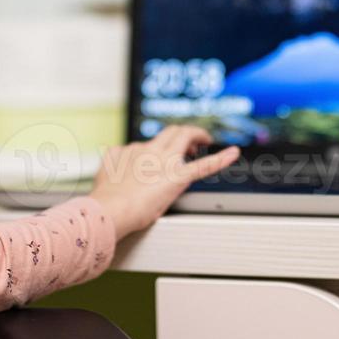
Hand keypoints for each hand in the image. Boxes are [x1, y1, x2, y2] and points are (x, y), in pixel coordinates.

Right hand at [88, 126, 239, 238]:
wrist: (111, 208)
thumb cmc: (107, 197)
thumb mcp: (105, 170)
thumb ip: (114, 159)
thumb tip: (116, 151)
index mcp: (134, 151)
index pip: (151, 142)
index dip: (162, 147)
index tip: (165, 155)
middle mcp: (150, 151)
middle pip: (171, 131)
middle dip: (184, 133)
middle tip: (192, 144)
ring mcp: (165, 162)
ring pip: (185, 136)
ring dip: (197, 136)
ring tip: (205, 142)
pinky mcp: (177, 177)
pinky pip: (204, 165)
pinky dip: (221, 158)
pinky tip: (233, 153)